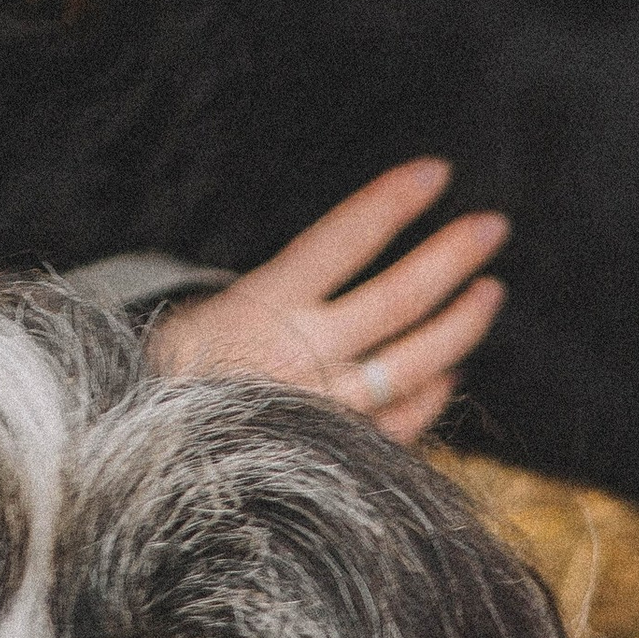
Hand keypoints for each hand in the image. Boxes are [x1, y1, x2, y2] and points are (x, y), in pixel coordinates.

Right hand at [148, 159, 506, 444]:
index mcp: (262, 306)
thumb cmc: (168, 379)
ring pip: (414, 361)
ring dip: (460, 323)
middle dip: (451, 256)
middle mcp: (302, 355)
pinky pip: (402, 422)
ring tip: (491, 291)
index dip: (392, 201)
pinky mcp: (337, 454)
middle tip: (493, 226)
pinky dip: (432, 394)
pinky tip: (451, 372)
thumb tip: (337, 260)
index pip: (343, 238)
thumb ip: (269, 294)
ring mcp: (327, 408)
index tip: (436, 172)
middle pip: (398, 297)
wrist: (145, 465)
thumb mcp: (196, 318)